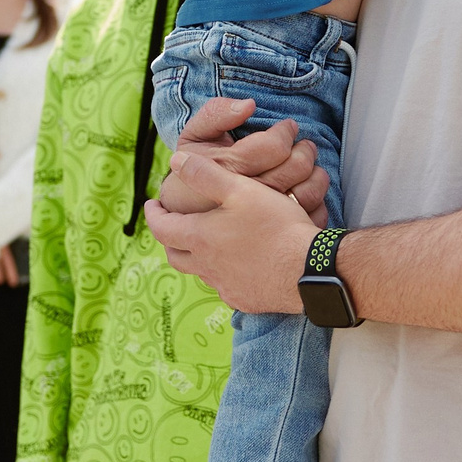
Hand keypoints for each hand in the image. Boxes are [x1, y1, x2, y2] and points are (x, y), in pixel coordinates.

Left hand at [144, 128, 324, 316]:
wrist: (310, 269)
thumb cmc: (276, 226)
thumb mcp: (240, 190)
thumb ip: (205, 174)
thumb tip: (176, 162)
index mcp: (200, 238)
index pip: (162, 228)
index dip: (153, 214)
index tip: (151, 205)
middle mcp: (207, 267)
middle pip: (175, 255)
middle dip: (169, 238)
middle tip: (172, 225)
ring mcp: (226, 286)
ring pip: (200, 271)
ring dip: (197, 255)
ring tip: (206, 241)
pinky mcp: (245, 299)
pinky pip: (225, 286)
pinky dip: (222, 272)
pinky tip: (236, 264)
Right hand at [156, 98, 329, 225]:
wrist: (183, 217)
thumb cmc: (193, 172)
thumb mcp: (193, 137)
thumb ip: (215, 114)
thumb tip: (249, 105)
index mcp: (226, 169)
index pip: (272, 147)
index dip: (285, 132)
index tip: (288, 127)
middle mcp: (245, 198)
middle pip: (293, 168)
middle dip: (305, 150)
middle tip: (303, 145)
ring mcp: (261, 221)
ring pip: (306, 193)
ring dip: (316, 173)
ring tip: (308, 165)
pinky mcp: (273, 236)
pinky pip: (310, 217)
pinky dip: (317, 201)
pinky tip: (306, 190)